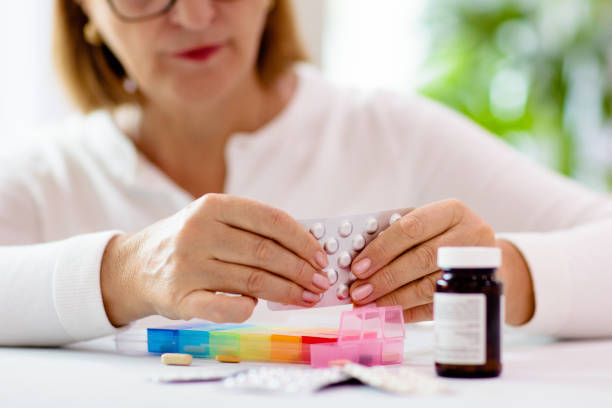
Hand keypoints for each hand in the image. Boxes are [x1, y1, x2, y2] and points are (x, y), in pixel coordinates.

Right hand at [101, 194, 329, 326]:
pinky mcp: (181, 298)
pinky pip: (227, 308)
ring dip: (286, 292)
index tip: (321, 256)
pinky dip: (248, 309)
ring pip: (252, 281)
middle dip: (301, 270)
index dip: (302, 240)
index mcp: (212, 206)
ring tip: (306, 297)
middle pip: (265, 253)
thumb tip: (304, 250)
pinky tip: (258, 306)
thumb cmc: (186, 242)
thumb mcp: (212, 221)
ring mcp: (188, 266)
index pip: (270, 220)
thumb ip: (251, 229)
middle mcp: (199, 232)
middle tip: (320, 282)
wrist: (133, 267)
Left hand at [349, 199, 534, 324]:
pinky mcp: (474, 294)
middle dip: (385, 277)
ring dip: (394, 298)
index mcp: (452, 212)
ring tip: (369, 305)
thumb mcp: (429, 224)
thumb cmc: (445, 236)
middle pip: (421, 258)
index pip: (412, 227)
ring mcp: (476, 267)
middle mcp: (470, 236)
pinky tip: (389, 314)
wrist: (487, 258)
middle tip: (359, 291)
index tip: (358, 266)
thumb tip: (359, 261)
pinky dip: (409, 312)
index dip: (382, 248)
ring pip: (429, 286)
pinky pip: (437, 306)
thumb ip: (398, 236)